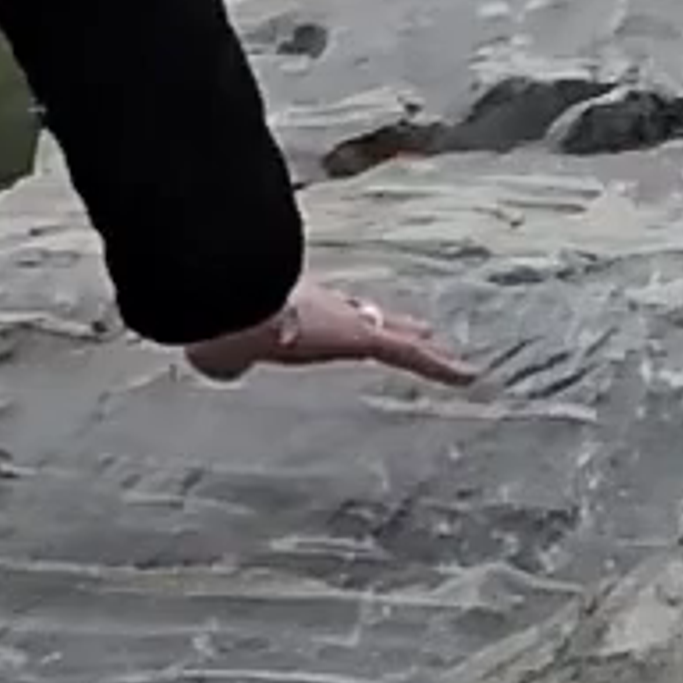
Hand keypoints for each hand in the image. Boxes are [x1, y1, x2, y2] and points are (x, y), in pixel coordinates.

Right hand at [182, 281, 479, 388]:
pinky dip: (442, 367)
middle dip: (392, 324)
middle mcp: (327, 310)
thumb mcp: (222, 349)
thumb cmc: (219, 323)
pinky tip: (470, 376)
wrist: (230, 307)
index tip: (357, 318)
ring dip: (424, 348)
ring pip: (398, 335)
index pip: (329, 314)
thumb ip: (223, 357)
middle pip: (369, 317)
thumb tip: (213, 364)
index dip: (347, 316)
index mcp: (294, 313)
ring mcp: (349, 322)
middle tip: (419, 327)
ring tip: (452, 357)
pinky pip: (412, 354)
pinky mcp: (366, 337)